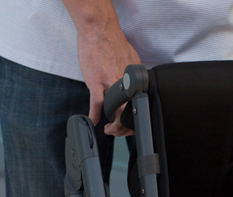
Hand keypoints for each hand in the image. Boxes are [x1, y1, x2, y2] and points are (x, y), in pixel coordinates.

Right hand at [65, 2, 138, 131]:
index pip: (139, 106)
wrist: (98, 29)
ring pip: (117, 112)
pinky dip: (94, 115)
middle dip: (125, 128)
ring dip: (113, 126)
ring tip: (109, 129)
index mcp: (134, 80)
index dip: (135, 120)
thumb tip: (133, 86)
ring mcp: (111, 83)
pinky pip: (97, 104)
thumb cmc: (111, 43)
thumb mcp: (130, 61)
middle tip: (118, 131)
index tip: (130, 125)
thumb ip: (131, 76)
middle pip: (130, 113)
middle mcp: (125, 83)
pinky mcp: (97, 82)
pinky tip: (93, 120)